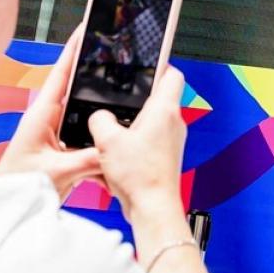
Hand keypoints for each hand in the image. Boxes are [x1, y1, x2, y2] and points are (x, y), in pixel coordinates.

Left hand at [0, 29, 101, 198]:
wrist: (9, 206)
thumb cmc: (20, 186)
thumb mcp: (57, 171)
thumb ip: (86, 160)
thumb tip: (112, 150)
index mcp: (42, 115)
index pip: (61, 75)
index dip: (74, 50)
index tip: (87, 29)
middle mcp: (50, 120)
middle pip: (79, 91)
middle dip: (97, 78)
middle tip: (118, 61)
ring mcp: (58, 135)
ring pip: (88, 119)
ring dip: (105, 117)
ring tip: (127, 108)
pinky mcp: (66, 152)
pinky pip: (91, 143)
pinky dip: (103, 147)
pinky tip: (117, 152)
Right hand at [88, 65, 186, 222]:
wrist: (153, 209)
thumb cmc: (139, 176)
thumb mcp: (106, 139)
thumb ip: (99, 119)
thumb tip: (99, 117)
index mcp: (165, 110)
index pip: (173, 74)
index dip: (160, 64)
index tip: (144, 63)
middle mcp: (173, 124)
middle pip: (157, 98)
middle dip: (135, 98)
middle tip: (116, 99)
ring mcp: (171, 142)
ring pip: (149, 121)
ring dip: (131, 123)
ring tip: (112, 130)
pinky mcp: (164, 157)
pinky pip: (147, 142)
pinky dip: (132, 143)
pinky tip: (115, 152)